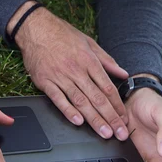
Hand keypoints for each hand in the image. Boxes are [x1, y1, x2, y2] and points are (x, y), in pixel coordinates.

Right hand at [10, 3, 128, 139]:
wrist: (36, 27)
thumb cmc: (62, 34)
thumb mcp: (88, 42)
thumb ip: (106, 59)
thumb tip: (123, 73)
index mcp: (88, 60)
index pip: (107, 87)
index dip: (118, 105)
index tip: (124, 118)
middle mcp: (76, 70)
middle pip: (96, 97)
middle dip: (110, 118)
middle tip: (120, 133)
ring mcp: (60, 76)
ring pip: (80, 101)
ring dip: (93, 119)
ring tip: (104, 133)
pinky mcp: (45, 81)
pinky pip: (58, 98)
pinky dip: (68, 110)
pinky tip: (77, 121)